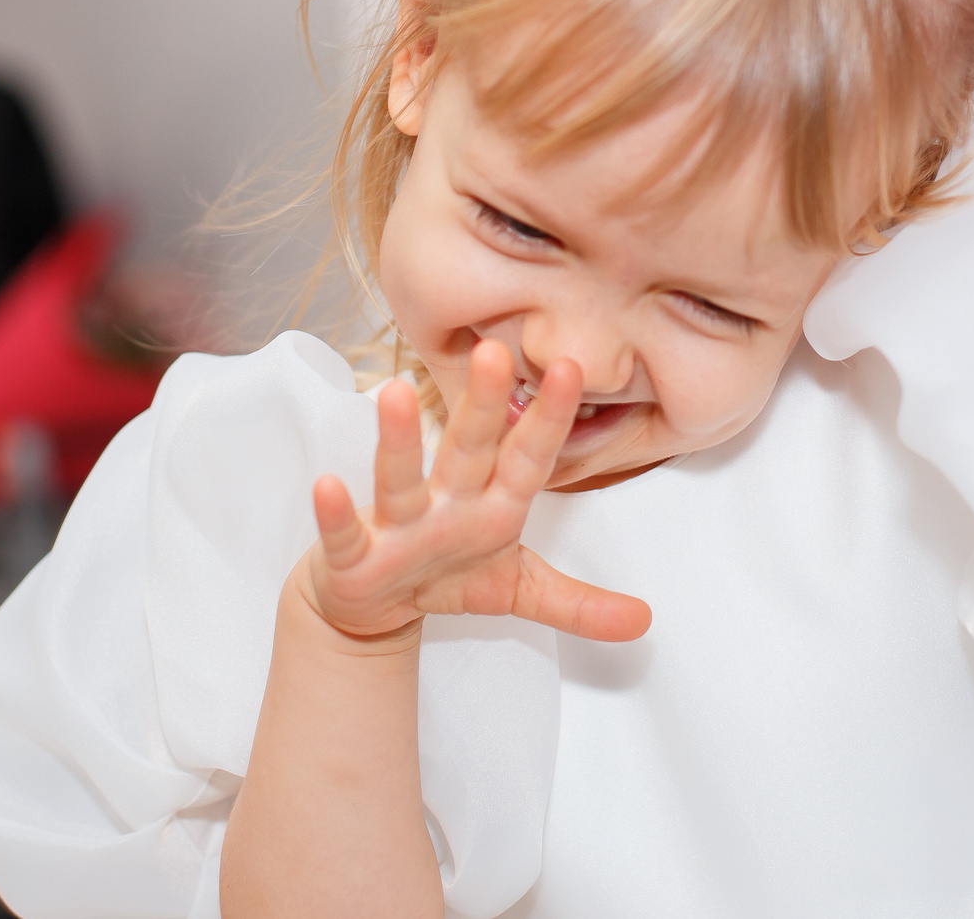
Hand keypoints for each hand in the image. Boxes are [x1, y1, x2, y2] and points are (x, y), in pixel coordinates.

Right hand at [299, 340, 651, 644]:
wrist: (371, 605)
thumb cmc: (446, 574)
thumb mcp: (518, 592)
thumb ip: (578, 603)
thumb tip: (646, 623)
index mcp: (492, 504)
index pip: (528, 457)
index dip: (549, 419)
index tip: (573, 369)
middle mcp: (447, 502)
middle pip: (467, 450)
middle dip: (481, 405)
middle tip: (494, 350)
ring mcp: (399, 525)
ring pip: (400, 479)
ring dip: (399, 440)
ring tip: (396, 393)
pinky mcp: (353, 555)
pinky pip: (344, 533)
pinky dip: (334, 513)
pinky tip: (328, 484)